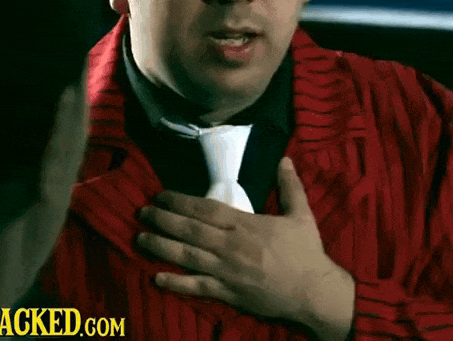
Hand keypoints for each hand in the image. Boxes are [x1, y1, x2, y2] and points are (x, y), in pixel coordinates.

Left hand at [136, 157, 354, 340]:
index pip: (205, 208)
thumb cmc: (306, 252)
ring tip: (140, 238)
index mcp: (245, 224)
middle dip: (162, 220)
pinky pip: (195, 287)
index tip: (161, 196)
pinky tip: (156, 277)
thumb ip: (290, 187)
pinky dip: (175, 282)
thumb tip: (285, 160)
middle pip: (189, 229)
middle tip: (143, 213)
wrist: (312, 291)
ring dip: (160, 246)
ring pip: (185, 255)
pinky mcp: (226, 292)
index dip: (180, 201)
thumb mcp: (301, 215)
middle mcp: (229, 245)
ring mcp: (225, 270)